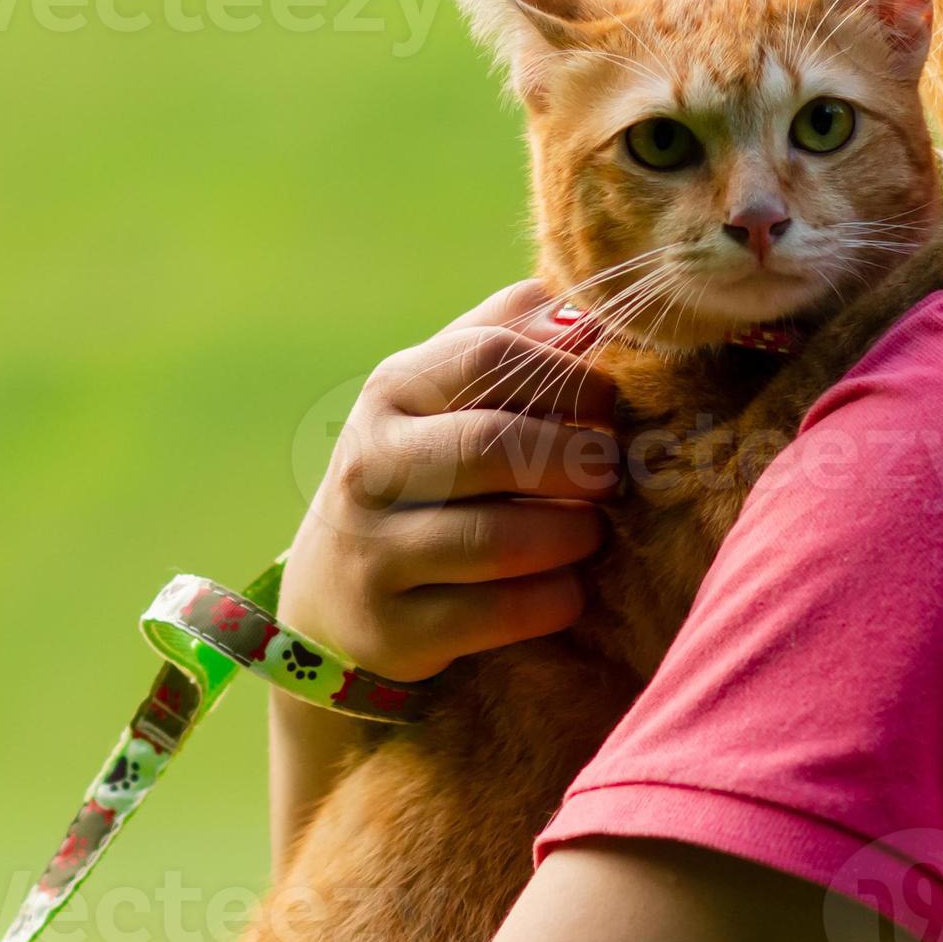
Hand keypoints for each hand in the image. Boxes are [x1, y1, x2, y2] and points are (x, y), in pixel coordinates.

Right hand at [277, 280, 620, 681]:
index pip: (490, 355)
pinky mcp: (393, 630)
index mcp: (391, 391)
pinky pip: (498, 614)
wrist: (331, 602)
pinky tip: (568, 589)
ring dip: (572, 534)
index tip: (611, 403)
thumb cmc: (422, 473)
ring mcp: (374, 552)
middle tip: (611, 477)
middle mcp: (369, 466)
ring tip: (590, 531)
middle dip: (578, 461)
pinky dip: (553, 600)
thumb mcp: (443, 395)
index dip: (569, 377)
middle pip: (495, 446)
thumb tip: (584, 312)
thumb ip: (508, 339)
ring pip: (498, 539)